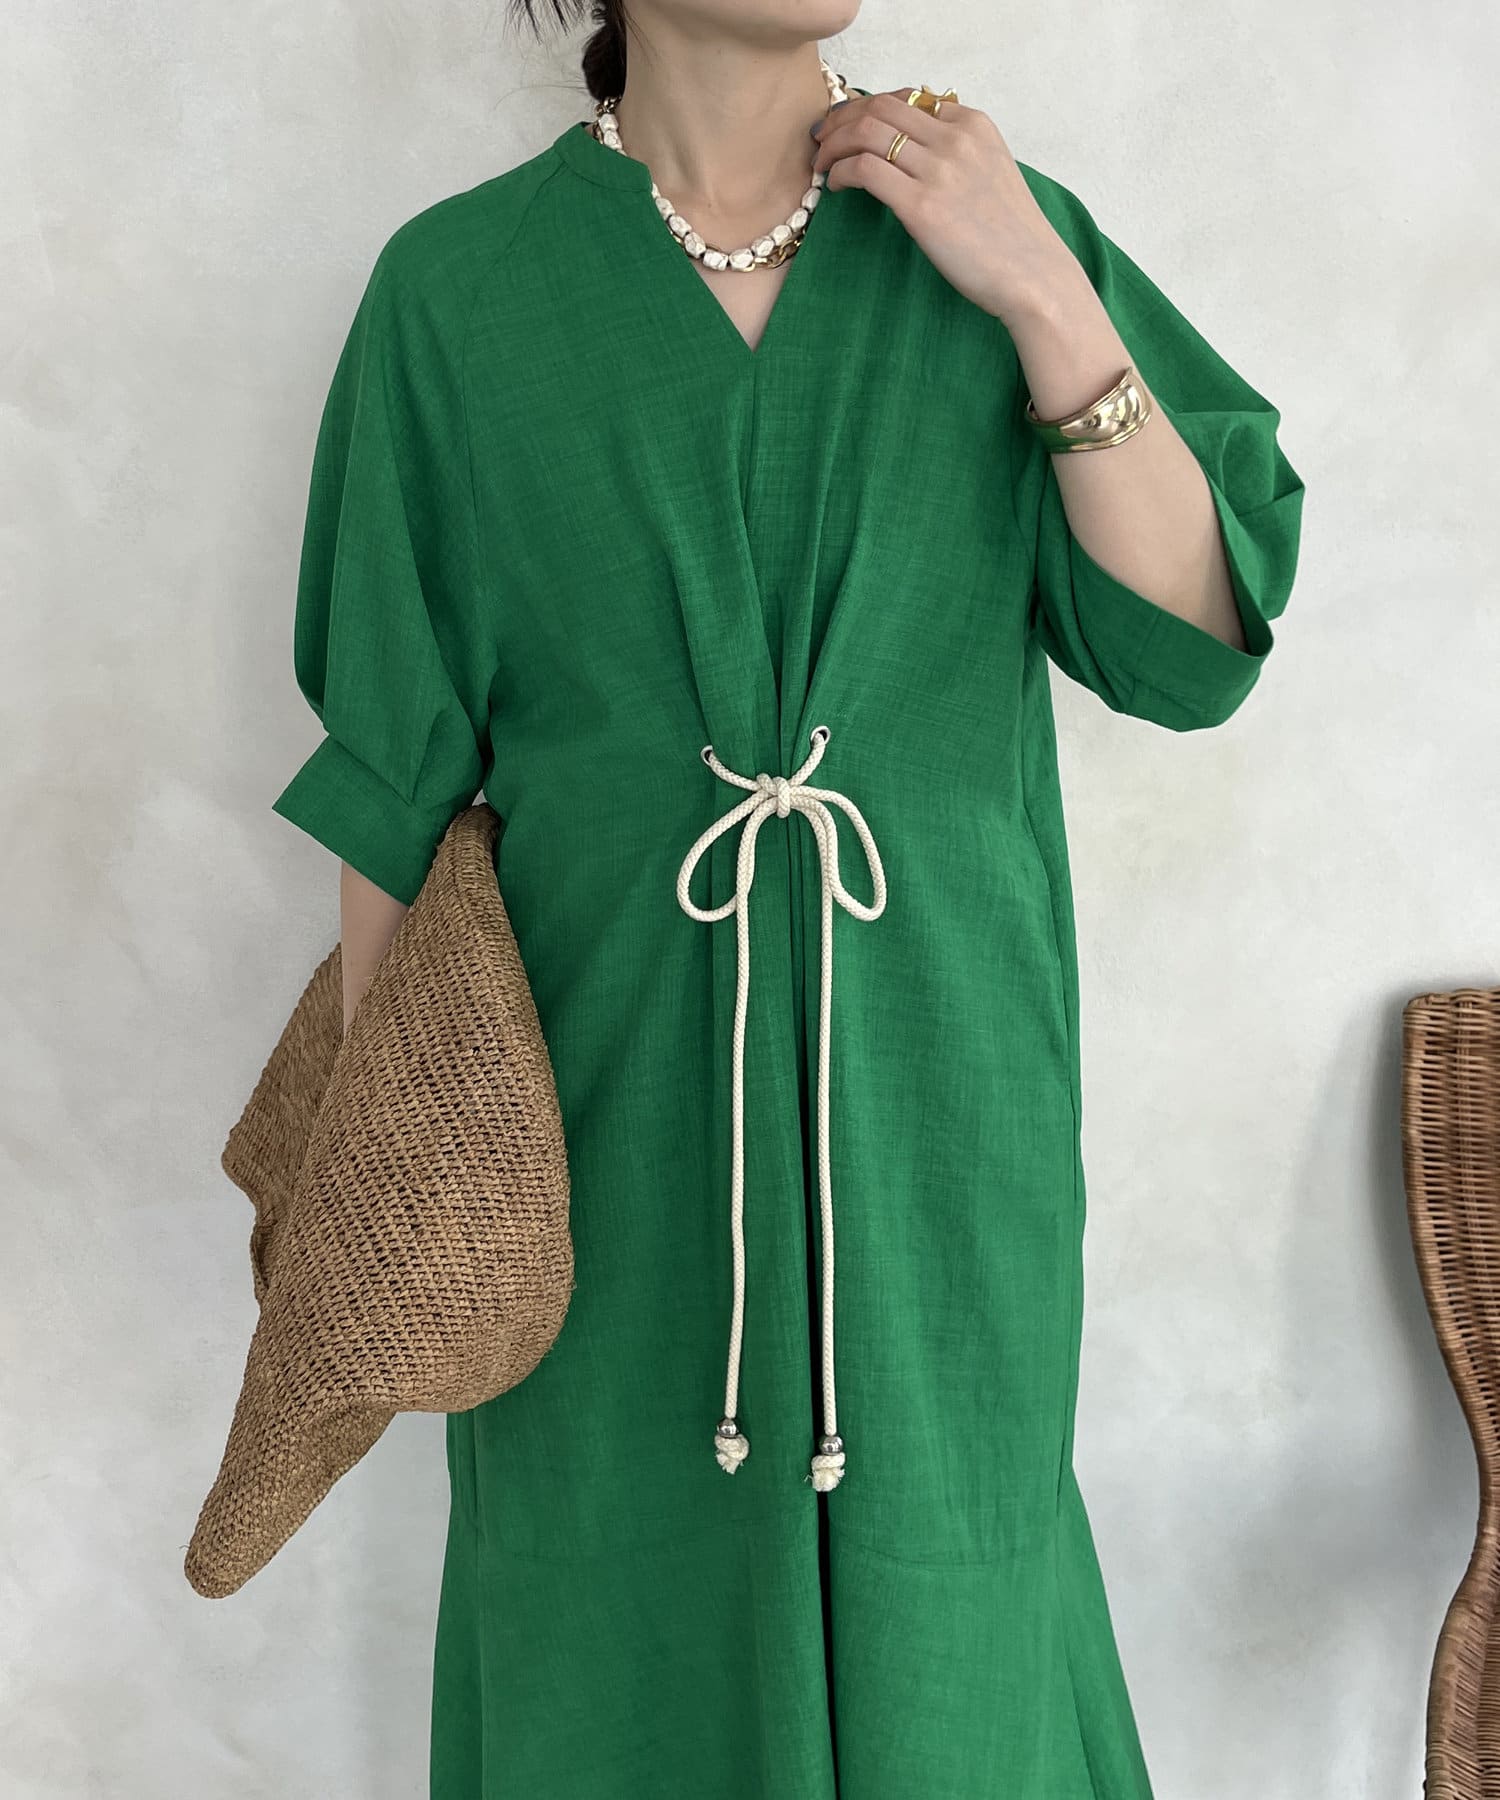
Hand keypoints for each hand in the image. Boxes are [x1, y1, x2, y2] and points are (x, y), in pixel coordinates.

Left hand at [810, 88, 1078, 327]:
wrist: (1034, 276)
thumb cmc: (1011, 238)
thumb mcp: (991, 174)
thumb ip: (957, 154)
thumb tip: (911, 153)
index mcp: (974, 125)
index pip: (909, 98)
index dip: (870, 108)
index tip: (850, 124)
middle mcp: (955, 138)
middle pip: (881, 107)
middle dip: (843, 118)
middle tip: (822, 137)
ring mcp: (939, 170)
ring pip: (867, 131)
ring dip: (834, 143)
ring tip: (822, 163)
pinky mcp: (922, 206)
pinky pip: (865, 169)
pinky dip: (840, 172)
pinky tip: (835, 186)